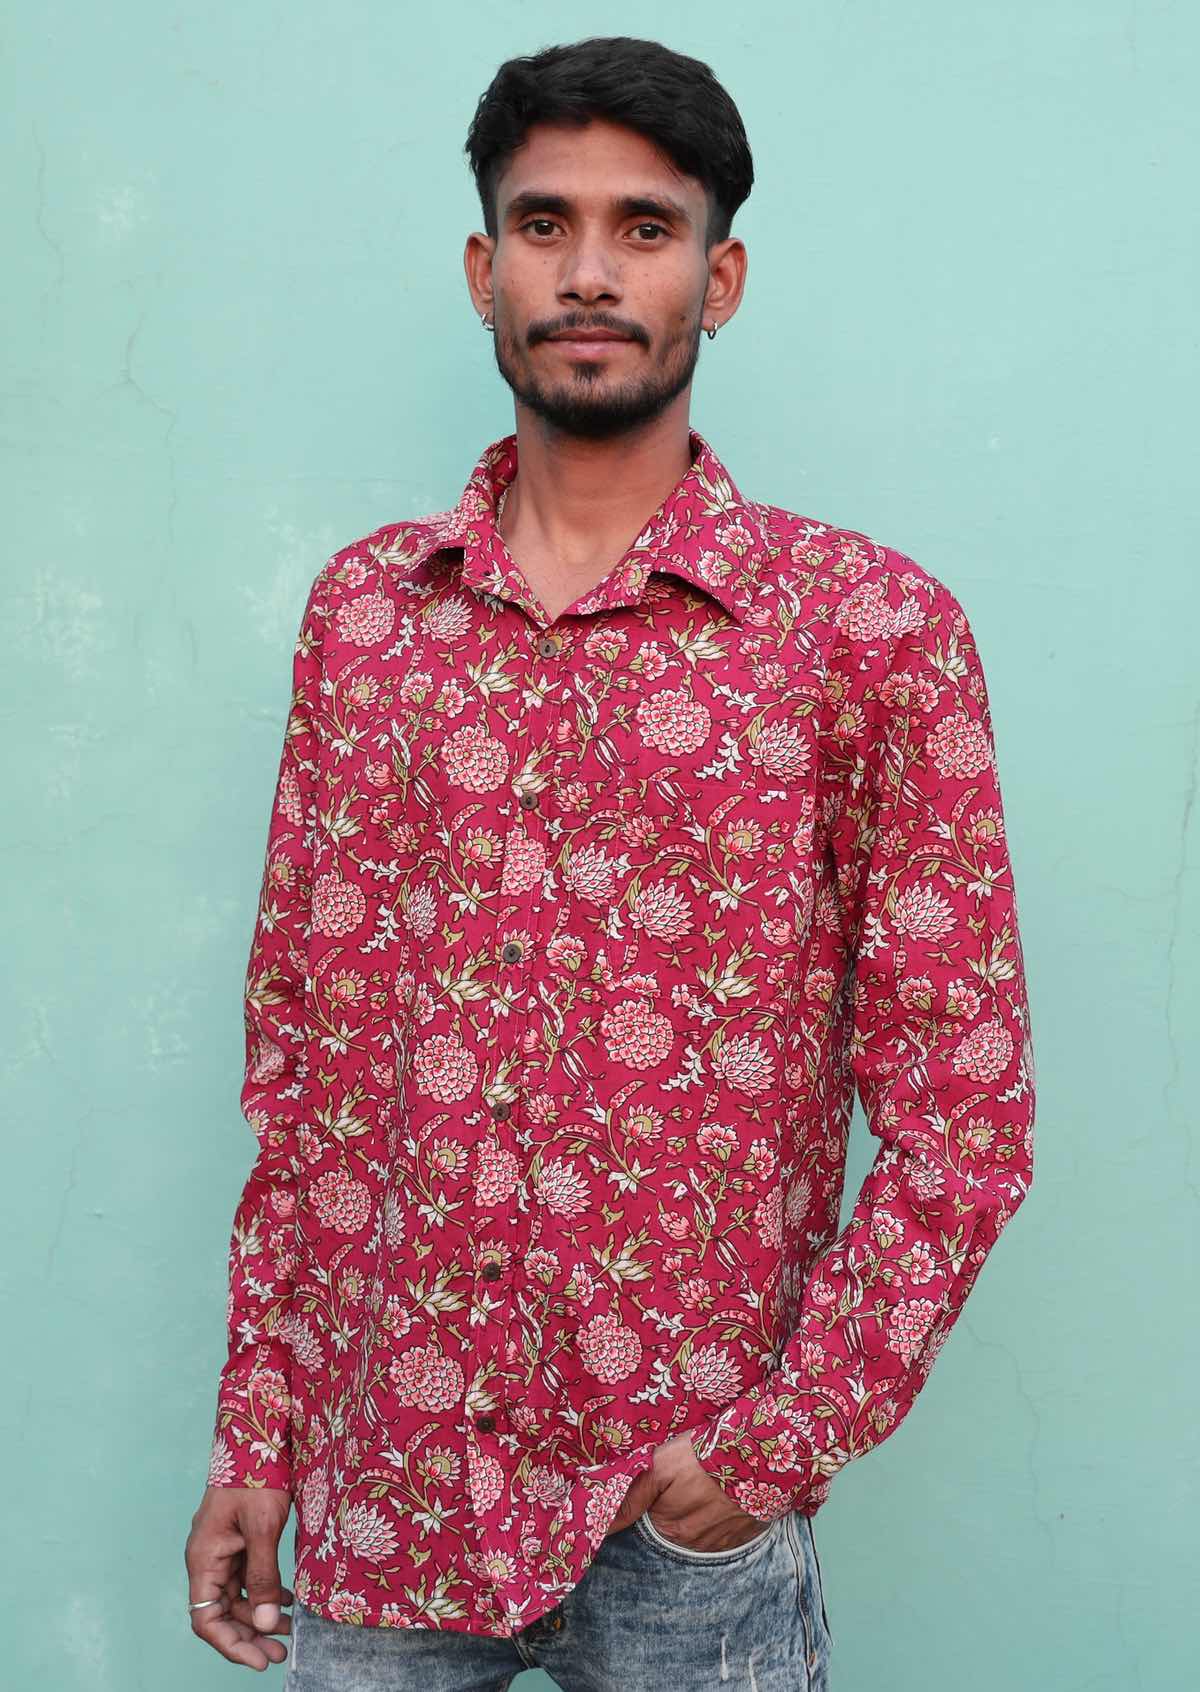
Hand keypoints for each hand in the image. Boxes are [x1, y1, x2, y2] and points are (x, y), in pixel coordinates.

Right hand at [185, 1485, 292, 1670]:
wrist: (257, 1433)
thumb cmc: (256, 1474)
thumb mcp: (262, 1528)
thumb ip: (262, 1577)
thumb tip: (263, 1624)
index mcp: (204, 1558)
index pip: (206, 1619)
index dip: (231, 1644)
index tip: (260, 1660)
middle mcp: (208, 1558)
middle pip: (221, 1612)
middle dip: (249, 1636)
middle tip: (280, 1652)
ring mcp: (222, 1549)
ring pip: (236, 1597)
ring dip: (259, 1616)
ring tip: (289, 1629)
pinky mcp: (237, 1541)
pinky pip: (246, 1577)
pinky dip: (264, 1593)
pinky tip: (288, 1600)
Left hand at [605, 1432, 770, 1551]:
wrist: (761, 1454)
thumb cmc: (705, 1456)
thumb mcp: (660, 1467)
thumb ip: (631, 1498)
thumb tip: (601, 1528)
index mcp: (672, 1528)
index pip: (652, 1517)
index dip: (655, 1495)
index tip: (666, 1478)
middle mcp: (698, 1542)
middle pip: (676, 1523)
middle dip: (678, 1502)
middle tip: (689, 1474)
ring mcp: (725, 1539)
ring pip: (702, 1526)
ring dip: (702, 1507)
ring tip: (708, 1479)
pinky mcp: (747, 1531)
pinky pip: (727, 1526)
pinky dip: (724, 1510)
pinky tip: (726, 1489)